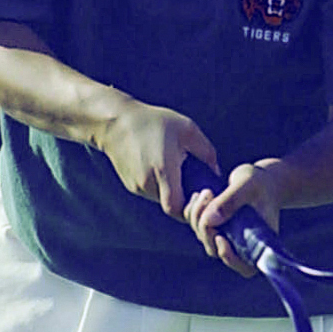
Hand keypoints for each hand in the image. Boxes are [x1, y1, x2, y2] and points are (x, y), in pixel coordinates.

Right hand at [98, 98, 218, 218]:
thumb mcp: (187, 129)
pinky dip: (161, 186)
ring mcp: (136, 186)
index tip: (201, 193)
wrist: (115, 122)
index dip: (191, 208)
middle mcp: (147, 183)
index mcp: (162, 170)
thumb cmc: (153, 122)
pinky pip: (151, 192)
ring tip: (180, 172)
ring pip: (161, 199)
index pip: (176, 209)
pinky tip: (164, 168)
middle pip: (171, 206)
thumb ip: (206, 151)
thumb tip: (217, 172)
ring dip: (173, 192)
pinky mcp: (130, 184)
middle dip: (186, 200)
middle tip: (197, 185)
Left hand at [183, 161, 281, 276]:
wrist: (261, 180)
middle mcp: (241, 245)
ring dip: (197, 216)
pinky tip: (199, 195)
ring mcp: (227, 237)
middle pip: (215, 250)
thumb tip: (209, 221)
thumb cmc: (261, 183)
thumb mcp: (249, 185)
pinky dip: (192, 212)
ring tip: (207, 192)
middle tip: (210, 197)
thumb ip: (231, 201)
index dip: (230, 258)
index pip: (245, 267)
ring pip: (203, 237)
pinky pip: (196, 226)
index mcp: (258, 242)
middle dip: (206, 227)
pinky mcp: (215, 227)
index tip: (221, 238)